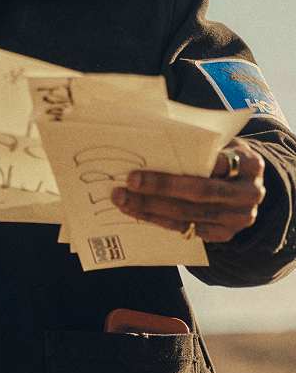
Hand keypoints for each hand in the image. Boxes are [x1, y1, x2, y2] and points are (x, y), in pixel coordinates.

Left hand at [111, 138, 266, 242]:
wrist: (243, 183)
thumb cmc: (221, 155)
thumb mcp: (218, 143)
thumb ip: (195, 143)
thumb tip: (151, 138)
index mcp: (249, 165)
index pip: (216, 163)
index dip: (190, 161)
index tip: (155, 160)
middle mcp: (249, 194)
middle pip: (199, 192)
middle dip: (160, 187)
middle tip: (129, 182)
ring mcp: (238, 218)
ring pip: (188, 215)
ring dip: (151, 208)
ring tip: (123, 199)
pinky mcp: (224, 234)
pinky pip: (186, 229)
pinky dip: (157, 220)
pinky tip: (136, 211)